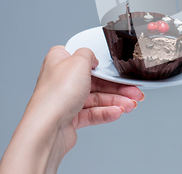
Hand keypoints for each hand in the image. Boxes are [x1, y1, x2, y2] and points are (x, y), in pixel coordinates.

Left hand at [0, 46, 143, 173]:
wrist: (47, 129)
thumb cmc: (56, 94)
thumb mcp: (78, 61)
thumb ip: (89, 54)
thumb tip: (93, 58)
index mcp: (59, 62)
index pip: (84, 58)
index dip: (102, 63)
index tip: (118, 69)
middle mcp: (61, 80)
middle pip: (96, 81)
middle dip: (117, 87)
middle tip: (134, 91)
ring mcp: (66, 100)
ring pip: (97, 98)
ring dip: (116, 101)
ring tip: (130, 105)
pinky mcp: (71, 118)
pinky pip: (93, 113)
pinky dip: (107, 112)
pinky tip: (118, 112)